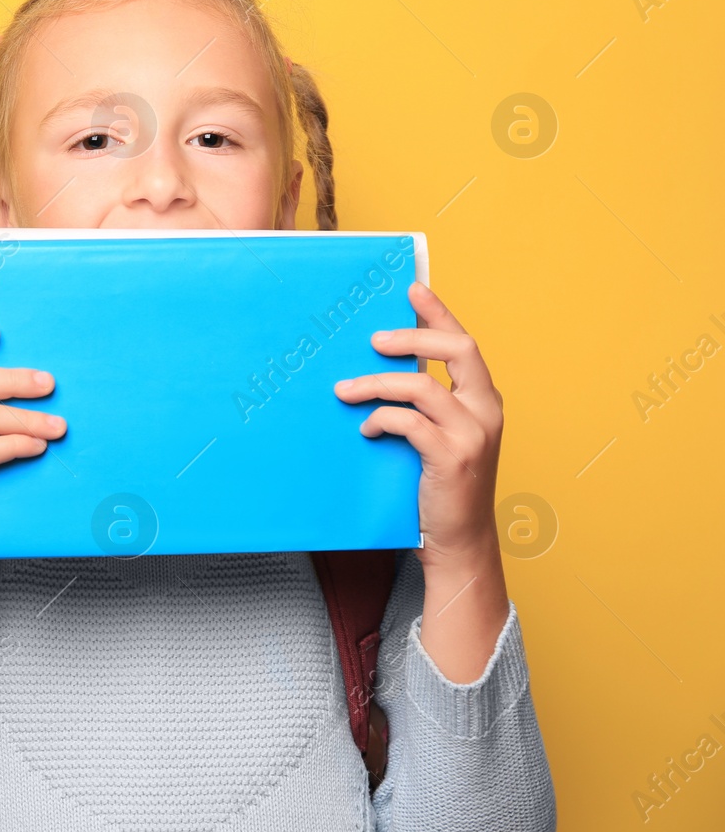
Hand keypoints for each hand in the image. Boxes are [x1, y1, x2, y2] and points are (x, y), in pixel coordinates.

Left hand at [332, 281, 510, 682]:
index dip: (439, 312)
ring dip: (377, 382)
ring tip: (345, 389)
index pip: (464, 343)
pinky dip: (382, 420)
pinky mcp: (452, 458)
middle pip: (457, 349)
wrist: (457, 543)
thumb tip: (374, 369)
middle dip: (412, 336)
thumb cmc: (438, 487)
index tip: (412, 288)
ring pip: (423, 385)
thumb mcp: (437, 437)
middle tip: (372, 339)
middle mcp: (486, 411)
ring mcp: (473, 434)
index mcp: (484, 400)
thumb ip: (422, 405)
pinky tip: (366, 430)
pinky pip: (409, 422)